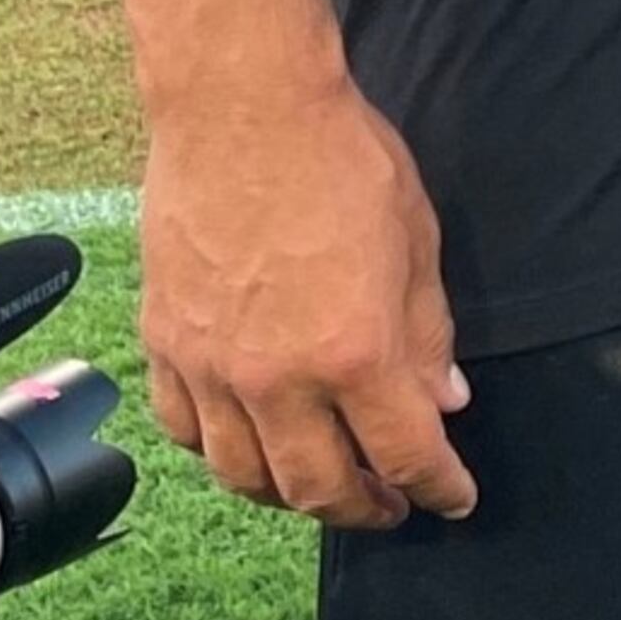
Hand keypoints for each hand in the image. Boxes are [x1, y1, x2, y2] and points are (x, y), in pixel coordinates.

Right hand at [137, 74, 476, 529]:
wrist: (244, 111)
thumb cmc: (342, 160)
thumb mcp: (418, 242)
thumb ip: (428, 333)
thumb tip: (443, 400)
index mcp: (356, 355)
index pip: (404, 455)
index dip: (437, 488)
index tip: (454, 501)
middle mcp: (277, 379)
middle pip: (319, 487)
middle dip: (365, 508)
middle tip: (391, 505)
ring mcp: (213, 369)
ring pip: (245, 475)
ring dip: (289, 496)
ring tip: (324, 486)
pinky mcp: (166, 345)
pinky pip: (186, 431)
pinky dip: (220, 453)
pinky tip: (248, 444)